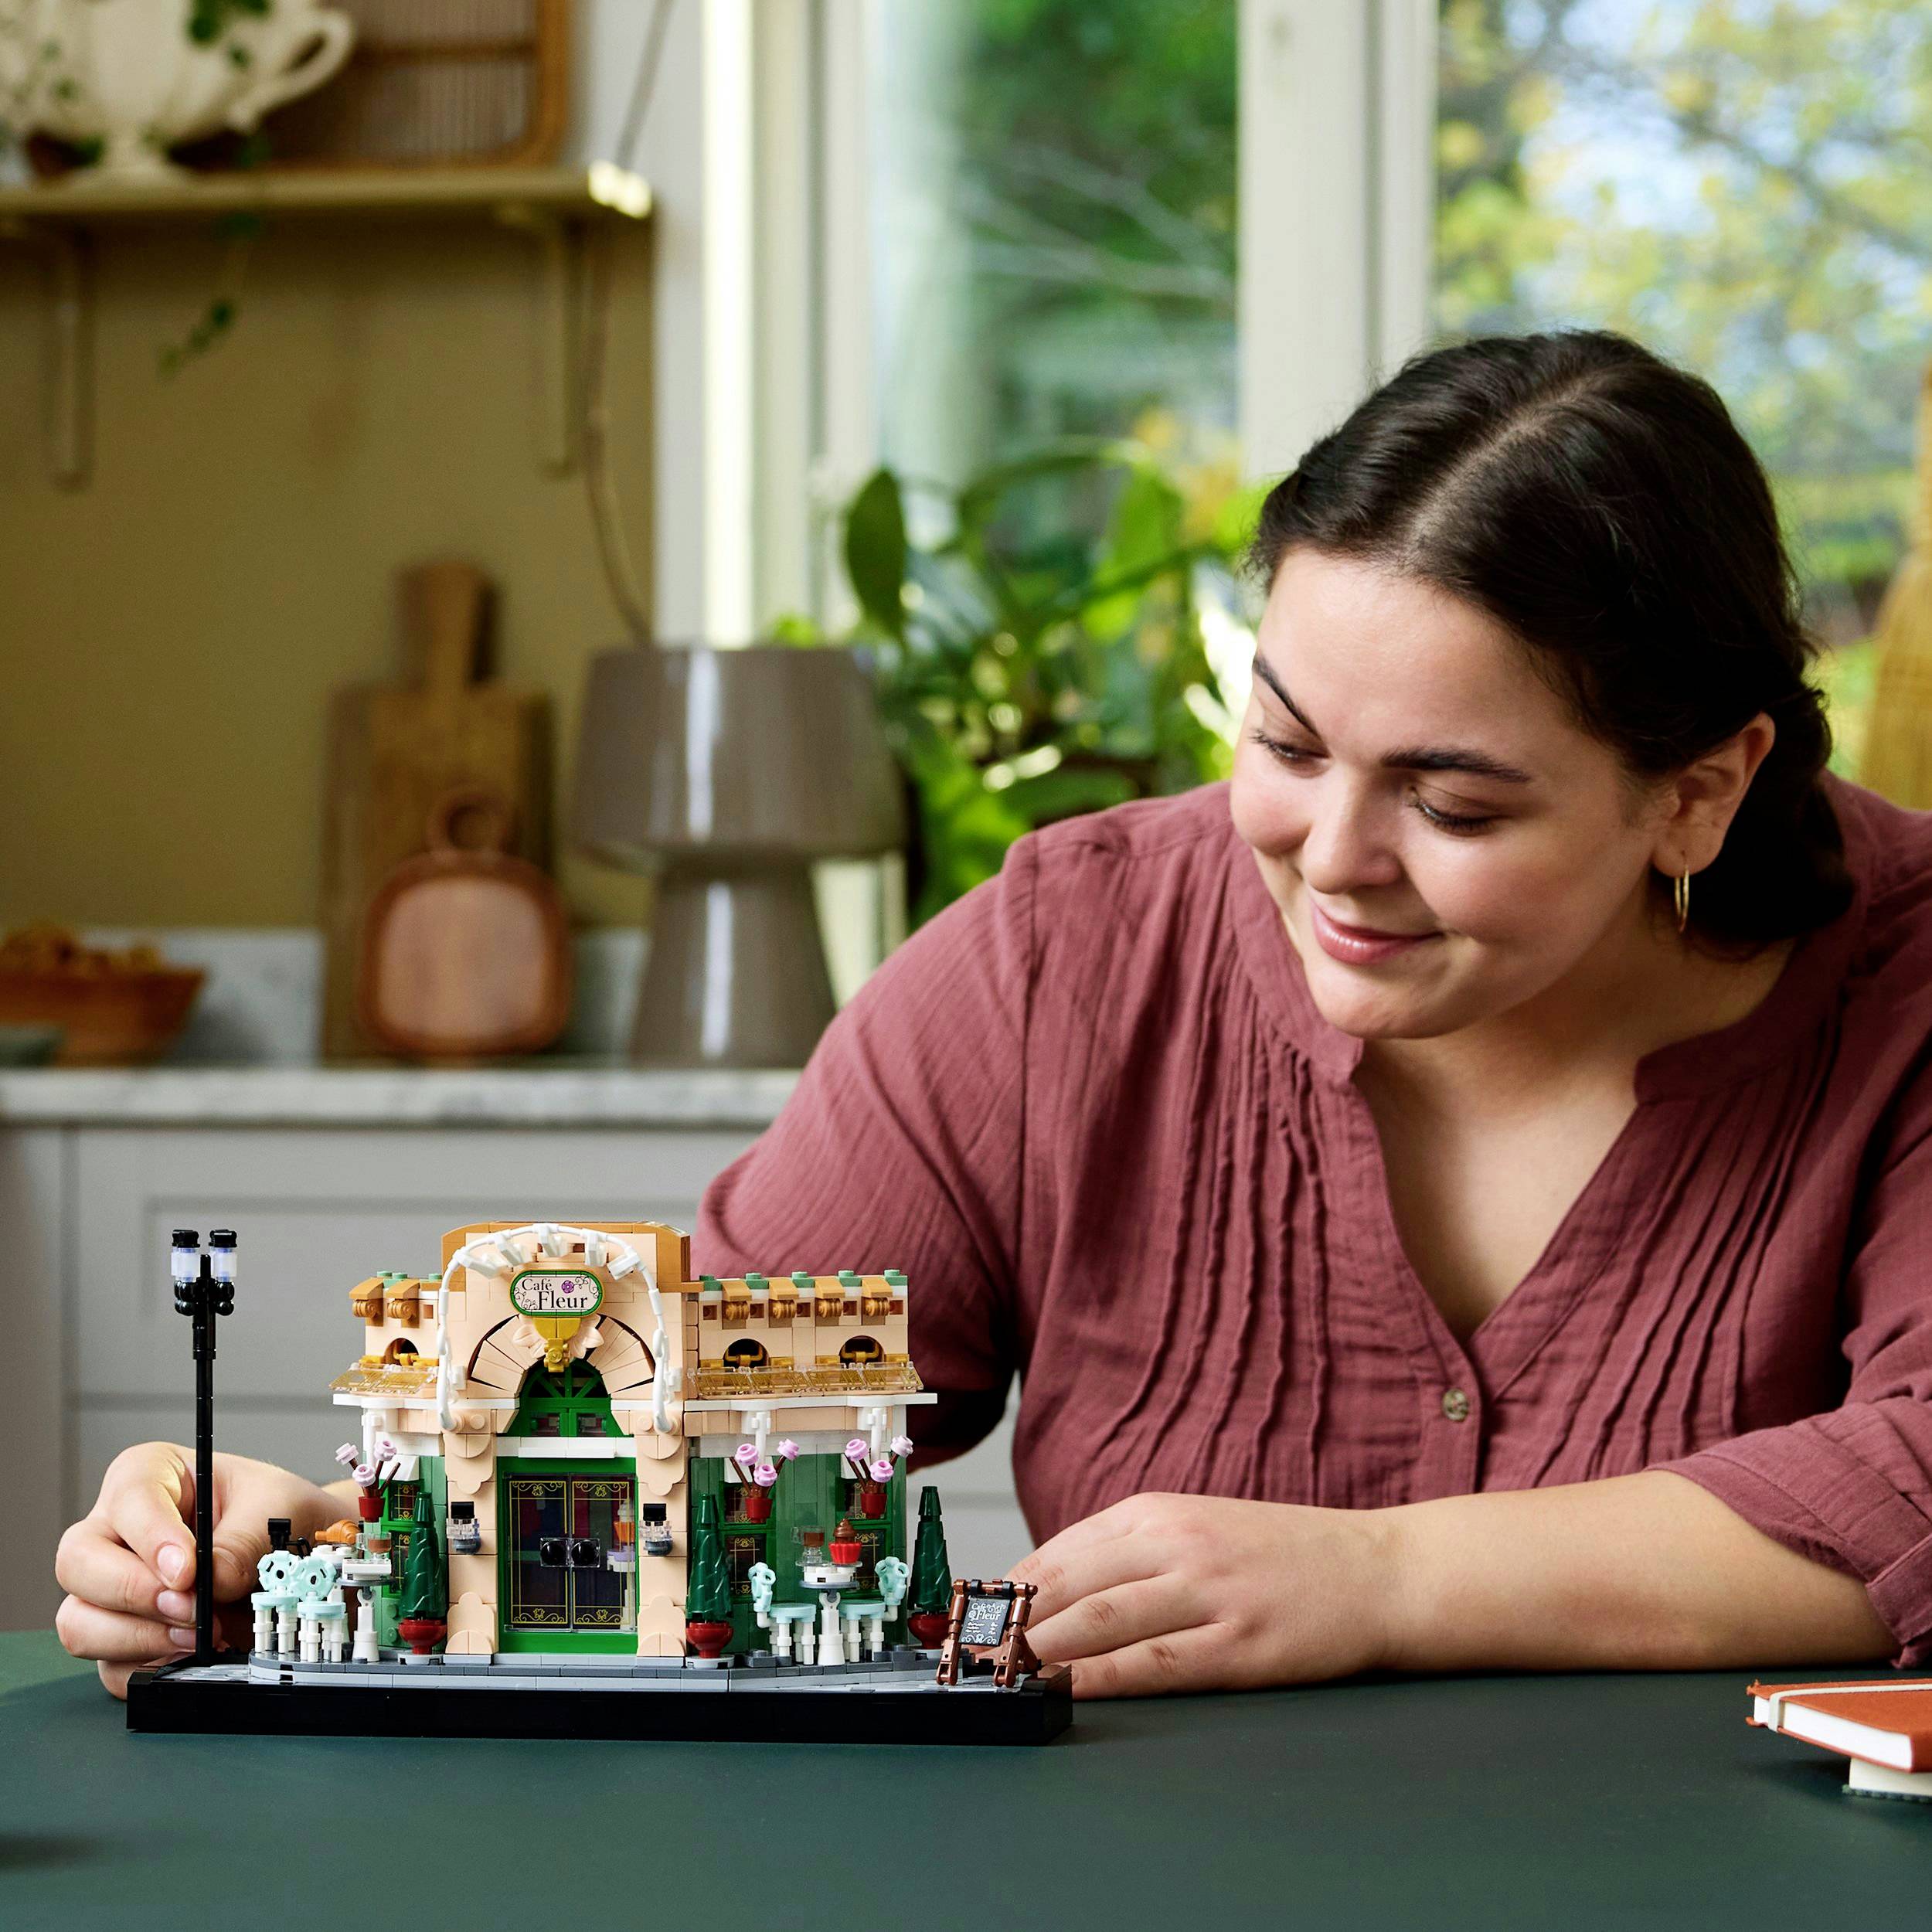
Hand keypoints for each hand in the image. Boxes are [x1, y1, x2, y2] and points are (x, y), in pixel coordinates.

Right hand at [54, 1443, 341, 1698]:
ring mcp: (108, 1588)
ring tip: (199, 1635)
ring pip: (78, 1622)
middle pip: (76, 1564)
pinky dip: (149, 1668)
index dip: (151, 1538)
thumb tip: (212, 1582)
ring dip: (138, 1639)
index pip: (127, 1500)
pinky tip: (192, 1655)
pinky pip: (108, 1667)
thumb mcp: (274, 1507)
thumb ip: (243, 1540)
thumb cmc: (272, 1511)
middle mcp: (114, 1531)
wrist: (292, 1549)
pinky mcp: (119, 1636)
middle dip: (133, 1593)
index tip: (187, 1571)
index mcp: (148, 1476)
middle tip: (192, 1608)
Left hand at [1008, 1491, 1397, 1698]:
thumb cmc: (1281, 1554)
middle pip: (1067, 1585)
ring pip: (1100, 1623)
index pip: (1058, 1552)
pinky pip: (1153, 1664)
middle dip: (1011, 1624)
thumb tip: (1050, 1588)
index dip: (1007, 1591)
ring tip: (1002, 1677)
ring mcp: (1208, 1593)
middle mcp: (1176, 1543)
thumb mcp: (1198, 1527)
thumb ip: (1130, 1552)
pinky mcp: (1238, 1643)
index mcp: (1158, 1512)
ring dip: (1042, 1652)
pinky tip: (1068, 1691)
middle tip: (971, 1656)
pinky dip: (1101, 1678)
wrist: (1377, 1571)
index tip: (971, 1620)